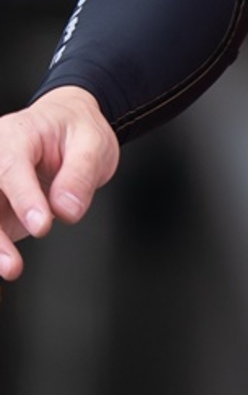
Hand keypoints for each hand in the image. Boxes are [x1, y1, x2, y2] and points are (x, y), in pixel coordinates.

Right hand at [0, 87, 119, 279]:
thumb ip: (80, 174)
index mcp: (17, 136)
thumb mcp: (92, 143)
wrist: (67, 126)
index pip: (11, 167)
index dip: (23, 198)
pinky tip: (5, 264)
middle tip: (13, 263)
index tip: (40, 225)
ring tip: (10, 268)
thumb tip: (67, 210)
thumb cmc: (75, 130)